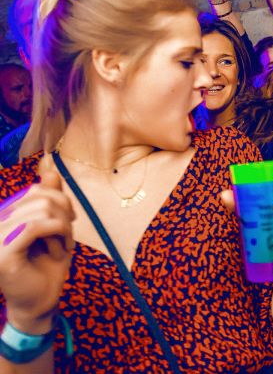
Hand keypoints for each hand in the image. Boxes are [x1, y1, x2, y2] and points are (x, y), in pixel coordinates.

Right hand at [0, 155, 74, 333]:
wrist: (40, 301)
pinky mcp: (3, 252)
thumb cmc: (47, 265)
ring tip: (63, 246)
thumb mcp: (55, 227)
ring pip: (42, 209)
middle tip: (68, 236)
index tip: (69, 221)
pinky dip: (58, 235)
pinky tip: (60, 250)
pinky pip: (37, 226)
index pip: (37, 189)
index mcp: (6, 215)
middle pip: (42, 196)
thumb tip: (48, 168)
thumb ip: (50, 198)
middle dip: (64, 214)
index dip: (61, 200)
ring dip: (63, 228)